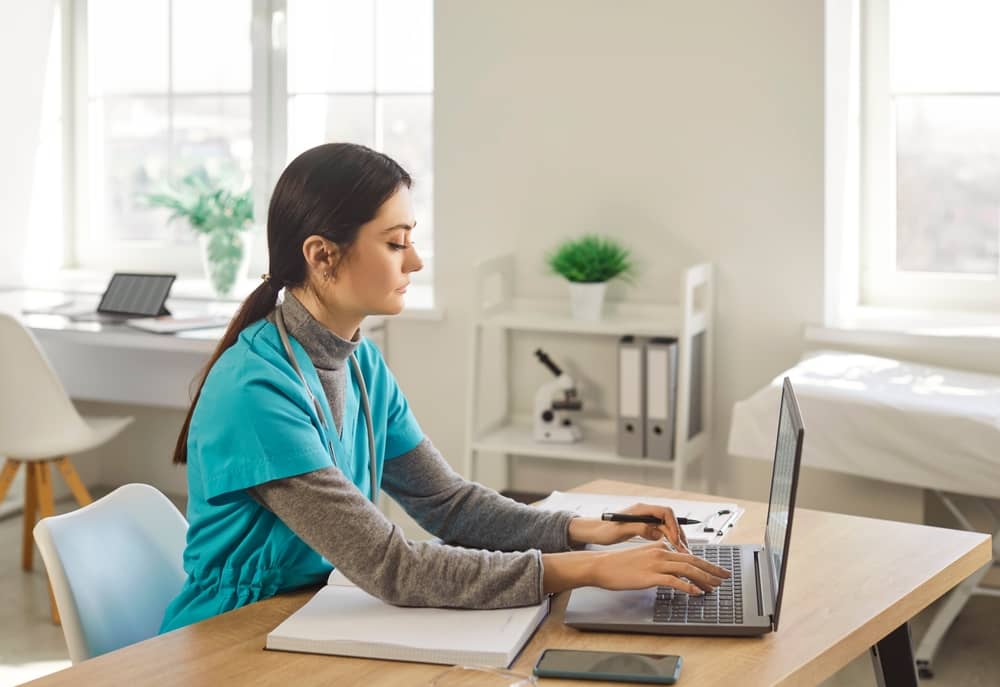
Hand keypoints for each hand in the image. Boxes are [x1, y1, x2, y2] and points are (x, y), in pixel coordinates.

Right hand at [542, 542, 730, 595]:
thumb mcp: (642, 557)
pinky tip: (696, 593)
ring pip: (687, 569)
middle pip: (692, 560)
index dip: (704, 564)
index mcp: (659, 547)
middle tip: (724, 577)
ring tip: (715, 587)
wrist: (602, 566)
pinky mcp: (651, 576)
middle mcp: (660, 552)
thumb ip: (657, 559)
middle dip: (711, 569)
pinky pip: (675, 581)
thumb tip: (671, 567)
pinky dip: (688, 587)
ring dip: (704, 578)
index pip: (687, 555)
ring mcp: (656, 563)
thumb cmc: (619, 565)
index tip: (714, 571)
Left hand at [568, 502, 691, 552]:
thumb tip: (656, 531)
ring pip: (666, 527)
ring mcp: (645, 519)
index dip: (673, 525)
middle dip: (678, 533)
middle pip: (669, 520)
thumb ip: (639, 528)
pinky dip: (667, 541)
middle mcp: (645, 512)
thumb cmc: (604, 529)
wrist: (594, 532)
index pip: (665, 512)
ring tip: (682, 552)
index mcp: (640, 509)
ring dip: (675, 538)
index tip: (676, 539)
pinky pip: (661, 532)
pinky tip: (671, 551)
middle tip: (684, 549)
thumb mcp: (621, 530)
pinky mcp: (644, 527)